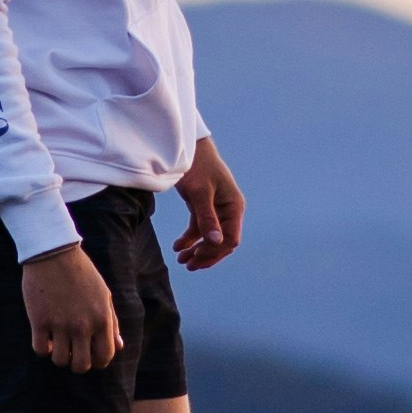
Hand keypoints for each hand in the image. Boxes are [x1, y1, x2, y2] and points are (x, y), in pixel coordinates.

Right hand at [22, 238, 123, 370]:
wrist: (54, 252)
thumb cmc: (82, 272)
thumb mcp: (104, 294)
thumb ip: (112, 322)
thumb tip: (118, 347)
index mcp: (102, 319)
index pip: (105, 356)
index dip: (98, 361)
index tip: (90, 355)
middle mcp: (82, 325)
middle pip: (81, 366)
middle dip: (78, 364)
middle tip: (73, 352)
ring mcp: (60, 324)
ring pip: (60, 361)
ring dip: (59, 356)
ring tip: (58, 343)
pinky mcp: (39, 320)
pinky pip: (40, 350)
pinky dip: (43, 348)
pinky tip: (45, 337)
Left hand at [173, 135, 245, 271]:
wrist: (186, 148)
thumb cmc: (197, 166)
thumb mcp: (200, 193)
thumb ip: (207, 218)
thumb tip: (217, 242)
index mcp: (234, 207)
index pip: (231, 238)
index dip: (215, 251)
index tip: (197, 258)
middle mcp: (228, 210)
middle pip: (221, 241)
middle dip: (206, 254)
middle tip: (188, 265)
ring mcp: (216, 209)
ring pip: (210, 237)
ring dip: (197, 250)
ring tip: (181, 260)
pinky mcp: (203, 207)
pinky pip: (200, 229)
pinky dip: (190, 239)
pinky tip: (178, 247)